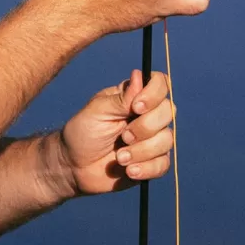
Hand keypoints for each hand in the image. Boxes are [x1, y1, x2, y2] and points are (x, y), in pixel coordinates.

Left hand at [58, 69, 172, 194]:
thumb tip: (138, 74)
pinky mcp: (153, 161)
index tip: (136, 108)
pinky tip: (129, 170)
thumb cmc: (83, 132)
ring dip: (142, 150)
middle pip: (168, 111)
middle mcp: (146, 115)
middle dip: (145, 127)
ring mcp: (151, 138)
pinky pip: (163, 164)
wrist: (75, 166)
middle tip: (123, 136)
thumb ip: (121, 98)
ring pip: (167, 139)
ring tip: (120, 158)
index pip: (159, 84)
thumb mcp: (97, 111)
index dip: (154, 94)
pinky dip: (146, 168)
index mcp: (132, 96)